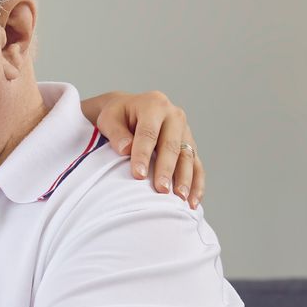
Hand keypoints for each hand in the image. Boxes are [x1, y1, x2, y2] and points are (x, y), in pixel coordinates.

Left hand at [82, 90, 203, 207]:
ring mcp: (185, 130)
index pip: (149, 132)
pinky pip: (197, 164)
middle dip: (166, 169)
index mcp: (154, 105)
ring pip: (188, 156)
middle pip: (172, 145)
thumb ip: (116, 133)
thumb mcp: (109, 119)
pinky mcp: (191, 144)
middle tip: (161, 190)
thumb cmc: (118, 117)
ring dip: (185, 179)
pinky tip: (193, 201)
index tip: (138, 176)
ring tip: (180, 199)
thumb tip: (126, 150)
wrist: (131, 110)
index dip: (143, 154)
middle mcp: (174, 116)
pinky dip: (197, 183)